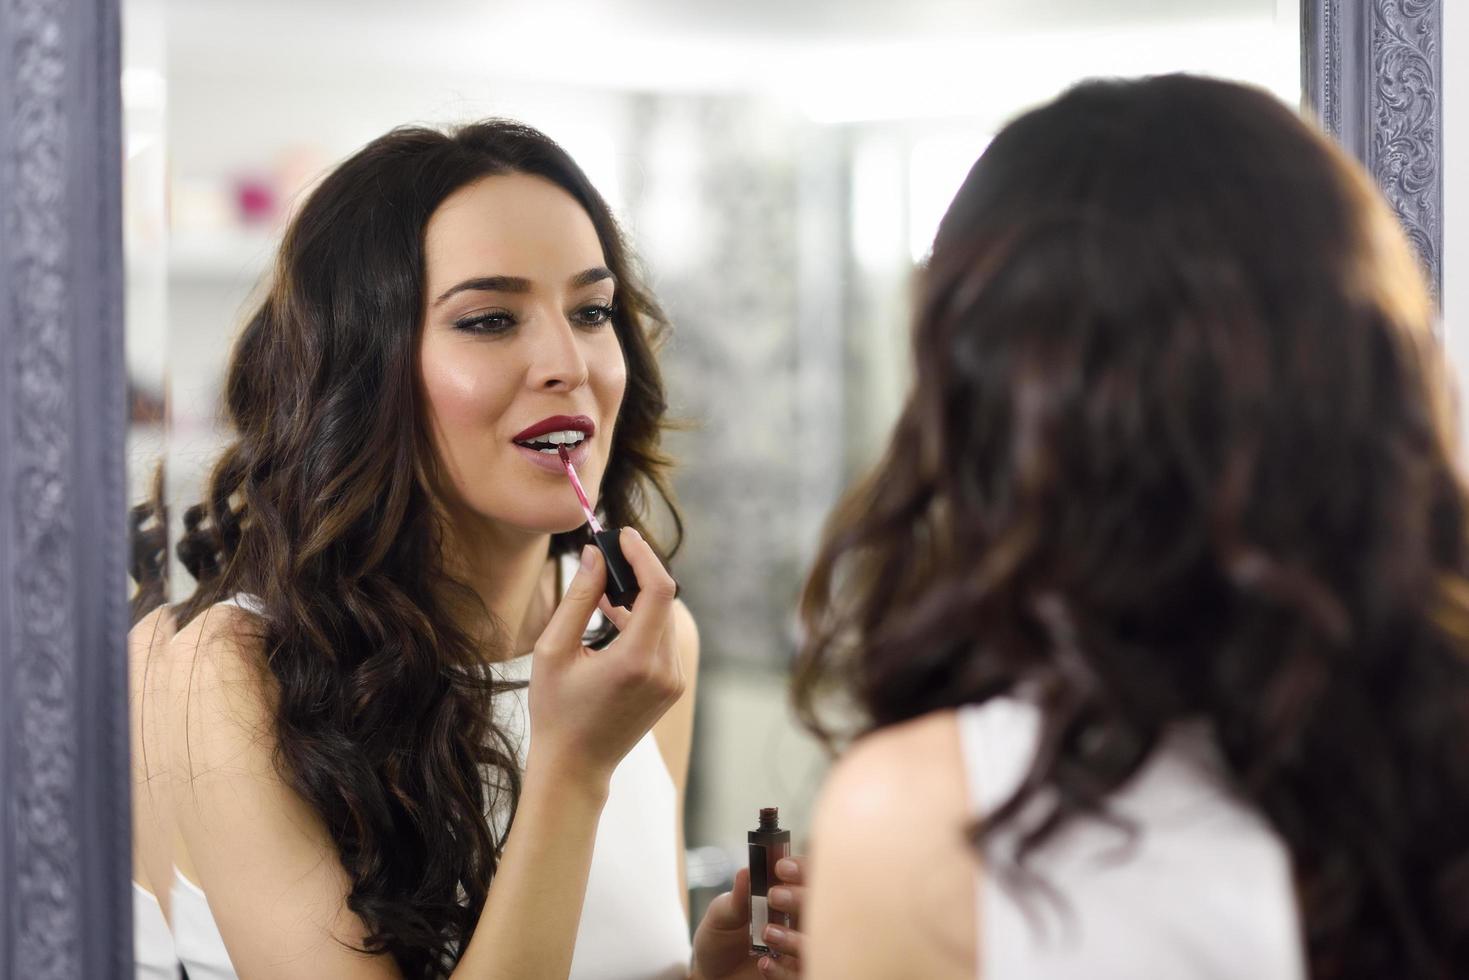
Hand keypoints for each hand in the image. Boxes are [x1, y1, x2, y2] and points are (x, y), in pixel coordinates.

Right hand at [527, 530, 683, 786]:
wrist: (575, 766)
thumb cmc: (556, 710)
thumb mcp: (553, 650)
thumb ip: (578, 598)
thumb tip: (595, 555)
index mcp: (637, 661)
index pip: (659, 590)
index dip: (643, 555)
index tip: (622, 535)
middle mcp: (665, 670)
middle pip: (663, 601)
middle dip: (638, 572)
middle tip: (606, 554)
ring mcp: (673, 681)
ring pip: (663, 619)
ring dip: (638, 598)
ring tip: (601, 589)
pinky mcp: (672, 687)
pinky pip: (662, 640)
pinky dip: (642, 622)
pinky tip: (612, 616)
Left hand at [692, 856, 805, 979]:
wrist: (712, 974)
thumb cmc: (720, 937)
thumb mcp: (721, 915)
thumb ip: (736, 898)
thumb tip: (746, 871)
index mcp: (785, 896)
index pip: (806, 876)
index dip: (800, 869)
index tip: (782, 868)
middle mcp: (798, 921)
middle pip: (819, 906)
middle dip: (800, 898)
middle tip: (774, 896)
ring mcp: (799, 949)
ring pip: (816, 943)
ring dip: (795, 938)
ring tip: (767, 934)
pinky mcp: (793, 974)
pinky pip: (801, 973)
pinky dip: (784, 970)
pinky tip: (763, 963)